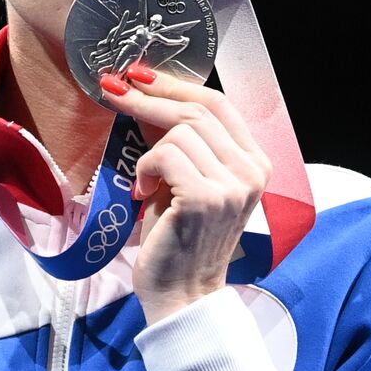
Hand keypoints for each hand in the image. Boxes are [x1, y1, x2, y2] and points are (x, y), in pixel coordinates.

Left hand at [100, 66, 271, 323]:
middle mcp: (253, 170)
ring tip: (144, 181)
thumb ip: (181, 141)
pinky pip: (165, 154)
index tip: (141, 75)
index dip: (177, 84)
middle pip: (197, 110)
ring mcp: (233, 185)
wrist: (182, 294)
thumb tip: (147, 95)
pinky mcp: (206, 198)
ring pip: (180, 131)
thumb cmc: (179, 239)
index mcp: (256, 162)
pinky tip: (142, 193)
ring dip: (148, 151)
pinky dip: (144, 168)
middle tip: (114, 91)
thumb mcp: (185, 180)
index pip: (219, 104)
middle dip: (149, 98)